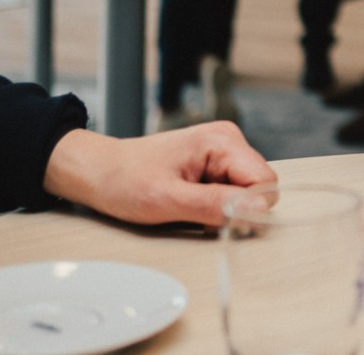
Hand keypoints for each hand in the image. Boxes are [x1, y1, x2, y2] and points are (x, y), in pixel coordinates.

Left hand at [42, 123, 275, 228]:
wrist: (98, 171)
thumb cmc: (124, 181)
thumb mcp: (167, 200)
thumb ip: (215, 204)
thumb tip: (257, 209)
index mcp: (222, 141)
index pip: (265, 182)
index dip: (247, 209)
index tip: (218, 222)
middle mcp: (228, 140)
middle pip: (259, 187)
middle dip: (235, 210)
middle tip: (198, 216)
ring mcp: (223, 151)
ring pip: (247, 192)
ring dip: (224, 209)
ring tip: (189, 208)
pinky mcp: (216, 163)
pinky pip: (233, 191)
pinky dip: (216, 206)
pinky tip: (191, 204)